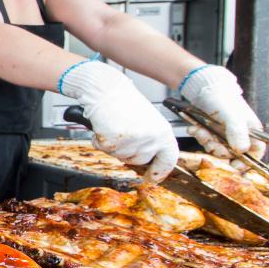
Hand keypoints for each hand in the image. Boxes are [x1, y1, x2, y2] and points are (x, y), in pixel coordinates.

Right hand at [61, 61, 177, 181]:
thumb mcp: (148, 122)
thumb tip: (148, 160)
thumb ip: (152, 141)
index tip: (153, 179)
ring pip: (120, 156)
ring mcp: (133, 141)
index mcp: (164, 132)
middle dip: (128, 153)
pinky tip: (103, 125)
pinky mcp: (114, 140)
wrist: (106, 88)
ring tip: (114, 125)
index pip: (168, 159)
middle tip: (123, 134)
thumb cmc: (124, 102)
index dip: (160, 172)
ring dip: (113, 145)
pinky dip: (99, 140)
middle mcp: (151, 138)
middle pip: (139, 161)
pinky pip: (103, 149)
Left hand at [179, 65, 265, 164]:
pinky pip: (207, 142)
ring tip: (200, 129)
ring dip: (206, 141)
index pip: (256, 152)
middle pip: (233, 154)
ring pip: (218, 148)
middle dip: (219, 149)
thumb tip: (242, 150)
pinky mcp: (213, 133)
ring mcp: (226, 134)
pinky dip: (200, 136)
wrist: (203, 88)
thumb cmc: (222, 98)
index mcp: (252, 130)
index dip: (248, 161)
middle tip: (209, 140)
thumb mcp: (231, 115)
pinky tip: (194, 128)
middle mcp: (240, 134)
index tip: (235, 165)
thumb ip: (237, 132)